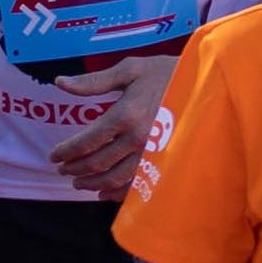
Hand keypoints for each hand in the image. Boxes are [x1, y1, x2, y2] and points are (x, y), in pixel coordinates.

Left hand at [49, 52, 175, 197]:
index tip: (54, 155)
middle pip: (97, 163)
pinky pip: (137, 184)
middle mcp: (137, 138)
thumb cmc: (166, 72)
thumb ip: (94, 81)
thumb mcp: (131, 69)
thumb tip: (60, 82)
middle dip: (75, 169)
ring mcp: (152, 153)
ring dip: (92, 183)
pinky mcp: (164, 160)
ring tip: (79, 182)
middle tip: (63, 169)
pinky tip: (104, 192)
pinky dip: (116, 193)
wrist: (206, 83)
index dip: (66, 151)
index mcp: (125, 115)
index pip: (86, 142)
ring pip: (114, 178)